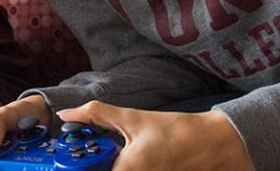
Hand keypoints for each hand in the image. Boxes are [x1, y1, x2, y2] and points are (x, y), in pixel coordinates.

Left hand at [57, 101, 253, 170]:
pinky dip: (123, 168)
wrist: (214, 145)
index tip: (66, 160)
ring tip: (107, 157)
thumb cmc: (174, 131)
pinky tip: (126, 161)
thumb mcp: (132, 118)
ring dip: (105, 165)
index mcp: (128, 169)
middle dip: (91, 165)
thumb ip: (96, 115)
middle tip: (87, 158)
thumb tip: (65, 113)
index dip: (76, 166)